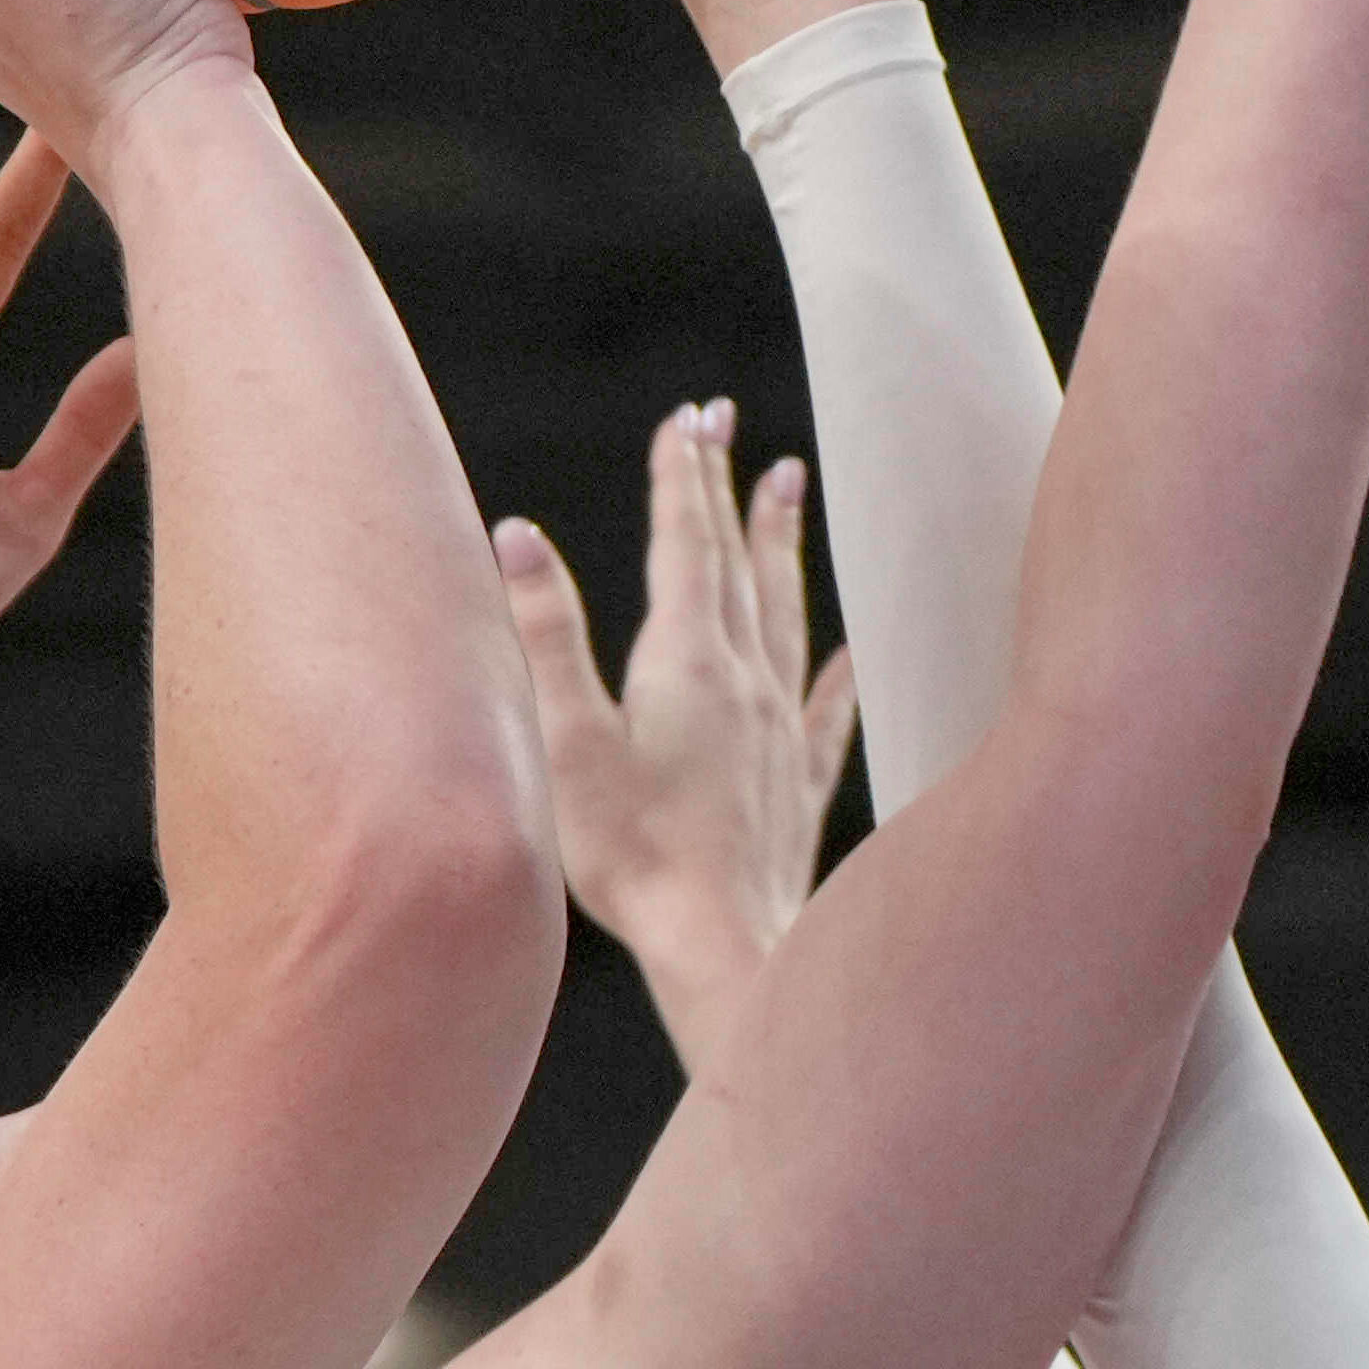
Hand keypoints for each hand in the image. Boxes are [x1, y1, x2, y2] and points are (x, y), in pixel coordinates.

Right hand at [501, 399, 856, 1055]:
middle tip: (729, 424)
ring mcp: (780, 732)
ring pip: (787, 614)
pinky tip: (852, 651)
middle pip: (739, 563)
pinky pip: (825, 708)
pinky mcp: (797, 786)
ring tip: (791, 487)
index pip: (685, 545)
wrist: (722, 948)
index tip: (685, 420)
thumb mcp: (567, 740)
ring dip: (781, 548)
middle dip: (728, 489)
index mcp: (687, 661)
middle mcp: (747, 682)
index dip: (683, 478)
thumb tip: (515, 534)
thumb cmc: (633, 856)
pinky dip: (837, 670)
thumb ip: (547, 634)